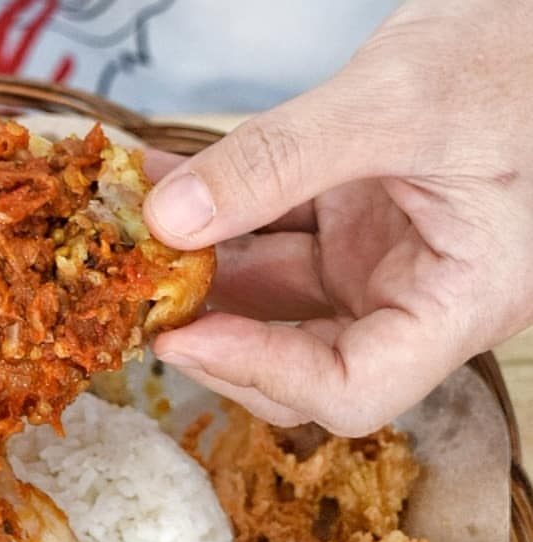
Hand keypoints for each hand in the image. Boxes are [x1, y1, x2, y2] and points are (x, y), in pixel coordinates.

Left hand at [143, 0, 532, 434]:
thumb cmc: (515, 52)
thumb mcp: (395, 101)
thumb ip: (278, 161)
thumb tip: (169, 219)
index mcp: (460, 302)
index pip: (351, 389)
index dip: (262, 374)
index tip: (184, 339)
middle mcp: (418, 299)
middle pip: (301, 362)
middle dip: (219, 333)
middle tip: (148, 297)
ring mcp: (382, 265)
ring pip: (275, 300)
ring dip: (206, 270)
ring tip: (145, 232)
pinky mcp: (355, 229)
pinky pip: (275, 237)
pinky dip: (222, 216)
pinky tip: (169, 183)